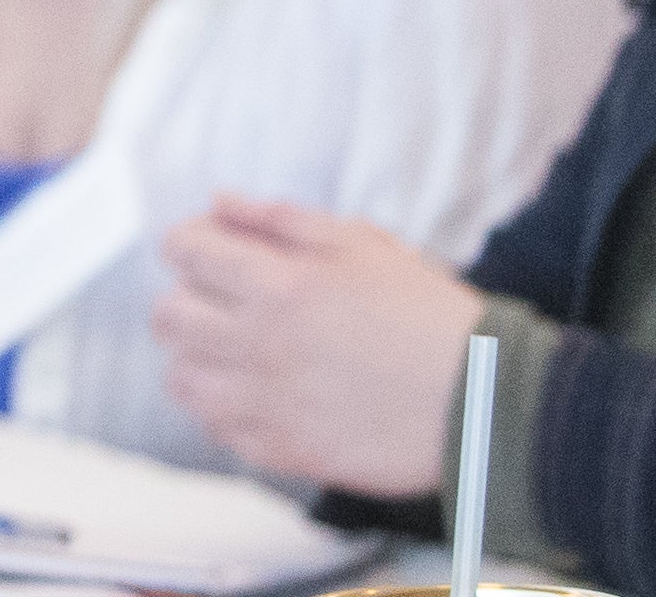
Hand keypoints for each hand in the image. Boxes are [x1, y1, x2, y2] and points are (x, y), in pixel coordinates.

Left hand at [152, 196, 479, 495]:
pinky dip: (227, 411)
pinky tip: (259, 396)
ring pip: (182, 378)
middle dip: (186, 300)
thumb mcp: (363, 245)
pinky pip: (220, 431)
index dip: (192, 244)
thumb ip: (281, 220)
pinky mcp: (287, 451)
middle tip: (220, 304)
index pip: (184, 251)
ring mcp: (268, 404)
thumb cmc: (431, 317)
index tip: (211, 252)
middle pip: (168, 317)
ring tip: (235, 353)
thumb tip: (220, 203)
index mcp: (277, 286)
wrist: (487, 402)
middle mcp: (259, 345)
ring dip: (198, 359)